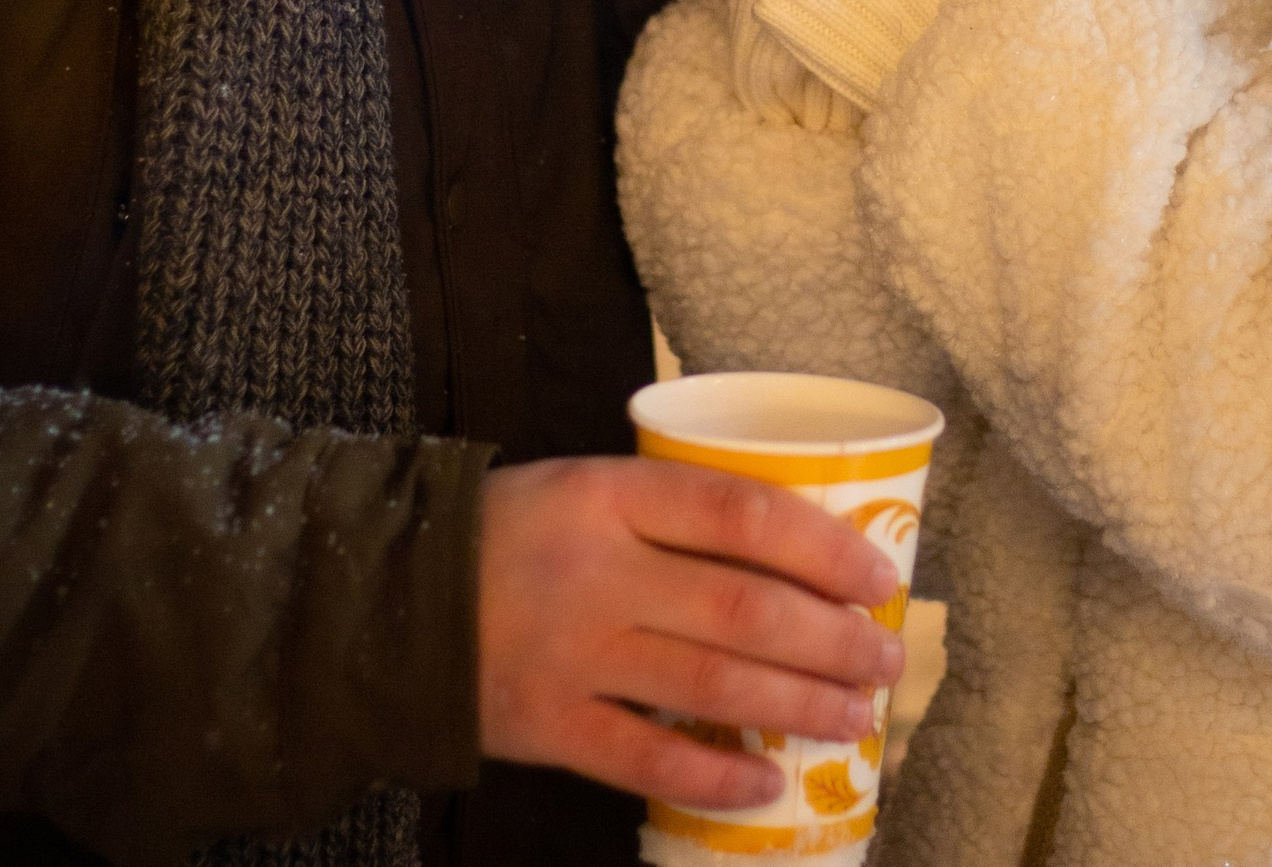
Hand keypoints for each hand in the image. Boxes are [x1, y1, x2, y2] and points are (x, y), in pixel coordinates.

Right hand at [474, 456, 904, 811]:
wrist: (386, 597)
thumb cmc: (513, 531)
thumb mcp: (588, 486)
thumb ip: (672, 511)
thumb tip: (793, 545)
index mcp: (611, 495)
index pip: (741, 513)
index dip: (821, 547)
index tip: (879, 577)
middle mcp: (599, 572)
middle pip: (742, 607)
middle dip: (830, 640)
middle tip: (885, 659)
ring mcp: (573, 654)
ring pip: (710, 682)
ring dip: (796, 704)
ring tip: (855, 716)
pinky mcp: (547, 725)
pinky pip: (645, 758)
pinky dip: (712, 774)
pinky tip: (766, 784)